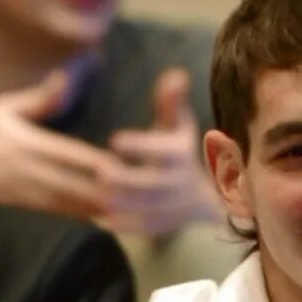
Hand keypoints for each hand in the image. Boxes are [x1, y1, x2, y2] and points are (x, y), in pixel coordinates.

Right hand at [0, 70, 121, 220]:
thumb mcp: (4, 108)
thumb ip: (38, 97)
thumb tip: (65, 77)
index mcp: (28, 143)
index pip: (71, 155)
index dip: (99, 163)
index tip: (127, 164)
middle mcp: (30, 169)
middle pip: (76, 183)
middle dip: (107, 190)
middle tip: (141, 192)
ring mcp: (28, 191)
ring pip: (71, 202)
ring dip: (100, 205)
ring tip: (133, 209)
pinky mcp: (25, 204)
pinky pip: (60, 212)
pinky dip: (84, 214)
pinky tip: (108, 218)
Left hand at [101, 67, 214, 235]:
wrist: (204, 196)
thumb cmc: (177, 150)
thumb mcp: (177, 124)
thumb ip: (171, 102)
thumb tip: (175, 73)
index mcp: (181, 152)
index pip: (164, 149)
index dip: (141, 145)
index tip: (114, 139)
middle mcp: (181, 181)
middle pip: (156, 183)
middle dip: (129, 179)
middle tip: (101, 173)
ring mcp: (175, 206)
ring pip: (151, 208)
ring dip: (124, 204)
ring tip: (97, 197)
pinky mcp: (166, 225)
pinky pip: (147, 228)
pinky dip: (126, 226)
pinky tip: (100, 221)